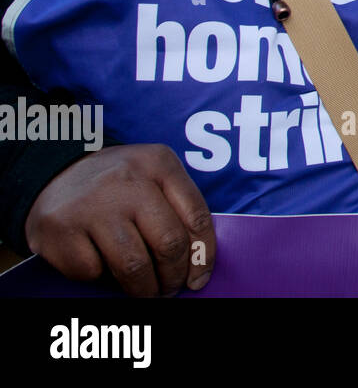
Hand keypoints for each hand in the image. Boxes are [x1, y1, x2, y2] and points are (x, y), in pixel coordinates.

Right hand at [24, 144, 216, 297]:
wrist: (56, 174)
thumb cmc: (119, 185)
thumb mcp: (155, 178)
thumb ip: (179, 210)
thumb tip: (197, 264)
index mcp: (159, 163)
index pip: (196, 216)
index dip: (203, 256)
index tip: (198, 279)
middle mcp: (128, 180)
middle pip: (168, 243)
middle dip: (173, 276)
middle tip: (170, 289)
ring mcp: (93, 204)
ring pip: (133, 265)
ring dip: (144, 288)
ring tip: (146, 292)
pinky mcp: (61, 229)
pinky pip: (93, 271)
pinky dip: (101, 278)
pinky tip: (102, 265)